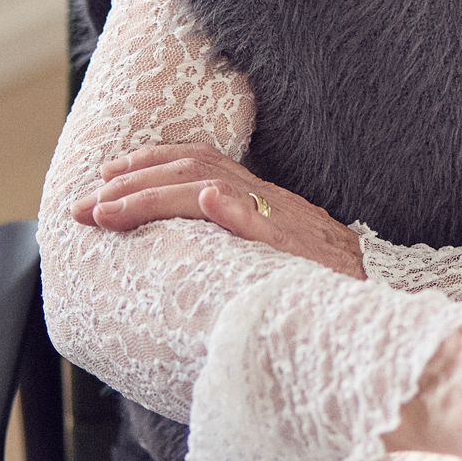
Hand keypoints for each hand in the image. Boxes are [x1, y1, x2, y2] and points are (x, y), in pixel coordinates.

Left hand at [70, 142, 365, 279]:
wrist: (378, 299)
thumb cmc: (326, 283)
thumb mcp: (278, 250)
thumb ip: (241, 234)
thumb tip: (195, 228)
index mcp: (262, 200)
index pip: (199, 162)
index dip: (150, 164)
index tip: (106, 175)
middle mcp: (269, 201)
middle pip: (195, 170)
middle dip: (131, 184)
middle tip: (83, 205)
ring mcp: (283, 223)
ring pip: (214, 190)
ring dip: (158, 194)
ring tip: (112, 206)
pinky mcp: (299, 249)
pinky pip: (266, 223)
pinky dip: (235, 208)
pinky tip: (207, 199)